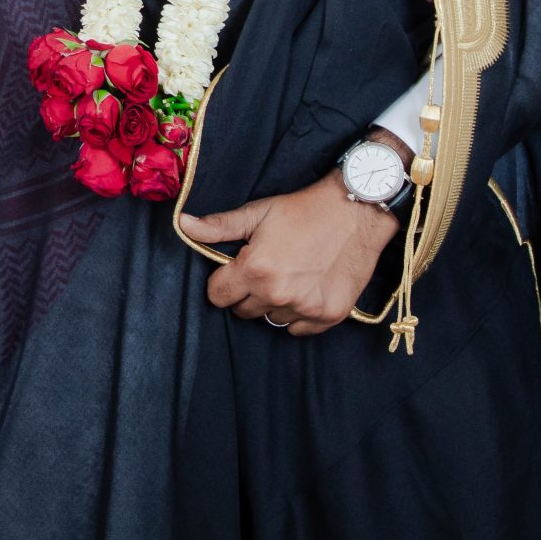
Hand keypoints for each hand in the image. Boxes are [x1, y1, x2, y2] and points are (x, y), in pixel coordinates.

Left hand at [178, 151, 403, 338]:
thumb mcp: (259, 212)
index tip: (237, 269)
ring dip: (274, 303)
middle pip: (243, 311)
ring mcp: (305, 308)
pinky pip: (298, 329)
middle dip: (247, 292)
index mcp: (255, 269)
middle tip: (266, 269)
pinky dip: (299, 314)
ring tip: (289, 276)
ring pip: (271, 319)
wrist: (357, 212)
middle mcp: (278, 294)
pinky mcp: (329, 316)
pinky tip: (306, 289)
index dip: (223, 281)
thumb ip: (219, 226)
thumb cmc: (304, 209)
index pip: (217, 296)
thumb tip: (184, 225)